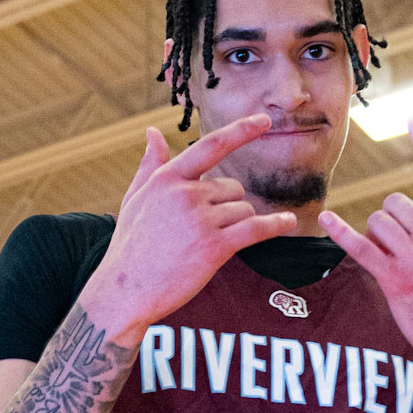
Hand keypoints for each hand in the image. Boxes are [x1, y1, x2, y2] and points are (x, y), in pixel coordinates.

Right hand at [83, 115, 291, 345]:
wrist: (124, 292)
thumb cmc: (130, 247)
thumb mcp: (135, 199)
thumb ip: (150, 165)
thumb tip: (152, 131)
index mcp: (167, 178)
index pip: (211, 146)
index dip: (242, 131)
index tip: (265, 121)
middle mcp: (186, 194)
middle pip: (233, 188)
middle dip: (229, 207)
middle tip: (204, 232)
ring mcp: (201, 220)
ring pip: (243, 211)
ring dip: (238, 226)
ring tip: (210, 245)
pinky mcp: (214, 247)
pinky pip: (256, 229)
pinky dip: (275, 226)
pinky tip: (288, 224)